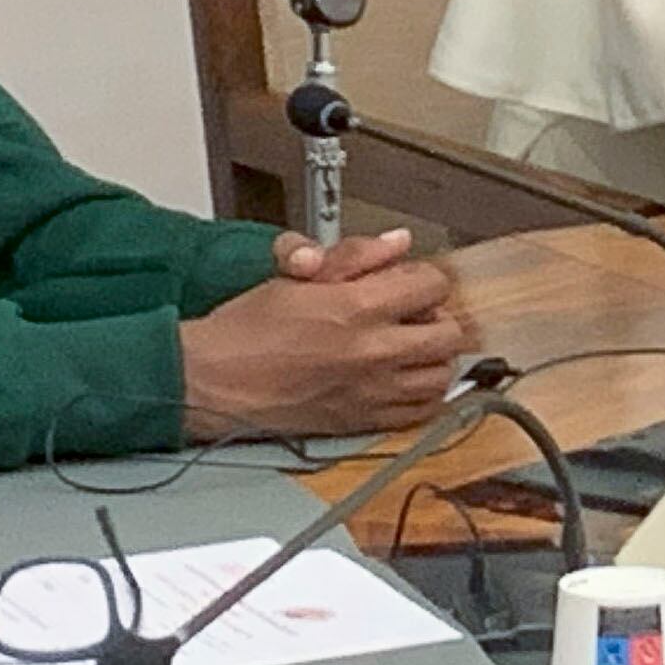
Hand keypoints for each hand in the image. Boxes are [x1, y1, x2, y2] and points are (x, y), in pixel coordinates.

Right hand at [179, 231, 470, 438]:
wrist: (216, 380)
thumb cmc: (248, 329)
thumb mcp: (297, 276)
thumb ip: (355, 256)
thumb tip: (397, 243)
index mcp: (358, 309)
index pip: (432, 286)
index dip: (424, 278)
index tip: (409, 282)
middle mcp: (374, 353)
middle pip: (448, 334)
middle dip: (438, 317)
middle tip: (416, 314)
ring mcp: (372, 392)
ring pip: (441, 376)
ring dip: (434, 358)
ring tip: (413, 347)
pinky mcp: (363, 421)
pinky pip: (420, 413)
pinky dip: (423, 395)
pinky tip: (405, 380)